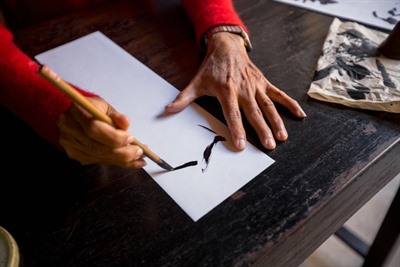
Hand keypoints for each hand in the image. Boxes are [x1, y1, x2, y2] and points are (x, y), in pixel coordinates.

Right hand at [57, 96, 145, 168]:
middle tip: (139, 152)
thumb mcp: (105, 106)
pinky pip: (99, 161)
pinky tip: (131, 161)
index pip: (94, 128)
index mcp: (77, 111)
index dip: (114, 136)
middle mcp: (70, 129)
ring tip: (139, 158)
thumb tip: (125, 122)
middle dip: (121, 152)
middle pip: (97, 147)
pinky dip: (117, 162)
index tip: (131, 138)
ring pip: (99, 157)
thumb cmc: (92, 108)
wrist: (74, 115)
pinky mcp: (75, 154)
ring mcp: (70, 144)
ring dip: (122, 160)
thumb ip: (115, 116)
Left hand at [165, 32, 305, 149]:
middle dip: (262, 130)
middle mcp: (243, 90)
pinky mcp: (264, 82)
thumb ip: (183, 98)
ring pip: (268, 106)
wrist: (226, 47)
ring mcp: (256, 86)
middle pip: (254, 113)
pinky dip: (290, 103)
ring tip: (283, 137)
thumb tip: (167, 110)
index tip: (241, 145)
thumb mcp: (196, 82)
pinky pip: (279, 94)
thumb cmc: (211, 67)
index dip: (237, 130)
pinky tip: (300, 115)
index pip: (233, 114)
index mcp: (226, 92)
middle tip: (269, 146)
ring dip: (277, 121)